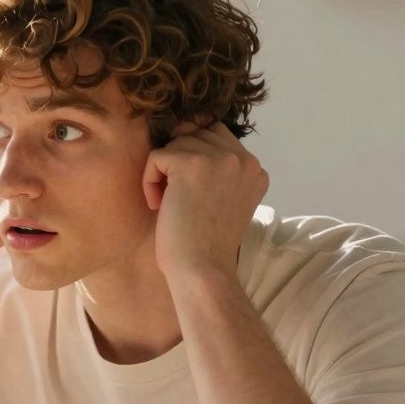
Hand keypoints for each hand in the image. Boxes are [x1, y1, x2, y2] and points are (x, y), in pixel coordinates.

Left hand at [142, 119, 267, 279]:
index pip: (217, 137)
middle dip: (177, 163)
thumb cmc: (205, 245)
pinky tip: (158, 206)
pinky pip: (156, 156)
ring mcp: (221, 158)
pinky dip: (149, 181)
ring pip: (175, 144)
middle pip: (195, 134)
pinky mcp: (192, 161)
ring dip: (162, 174)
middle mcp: (244, 159)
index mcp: (255, 169)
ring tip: (168, 205)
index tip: (190, 196)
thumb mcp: (224, 201)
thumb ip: (218, 171)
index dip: (193, 159)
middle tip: (176, 199)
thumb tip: (184, 133)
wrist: (202, 270)